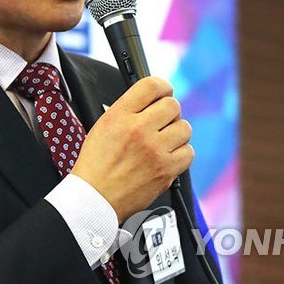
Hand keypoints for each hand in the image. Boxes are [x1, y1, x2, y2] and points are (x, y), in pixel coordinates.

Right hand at [70, 76, 193, 221]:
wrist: (95, 197)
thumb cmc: (96, 164)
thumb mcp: (103, 125)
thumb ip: (128, 110)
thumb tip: (153, 100)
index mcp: (119, 115)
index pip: (152, 85)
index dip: (162, 87)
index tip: (164, 92)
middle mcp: (138, 130)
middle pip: (173, 105)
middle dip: (168, 113)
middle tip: (160, 122)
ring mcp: (154, 150)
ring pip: (184, 128)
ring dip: (176, 133)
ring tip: (163, 141)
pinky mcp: (166, 170)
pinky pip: (188, 152)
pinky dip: (180, 154)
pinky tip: (167, 156)